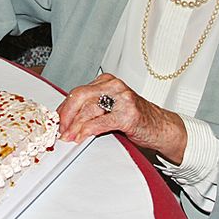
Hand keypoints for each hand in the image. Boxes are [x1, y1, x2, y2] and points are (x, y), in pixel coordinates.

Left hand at [57, 73, 186, 161]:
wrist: (161, 127)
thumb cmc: (135, 118)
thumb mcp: (110, 108)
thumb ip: (90, 109)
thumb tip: (66, 120)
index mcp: (106, 81)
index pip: (77, 92)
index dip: (63, 108)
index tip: (56, 122)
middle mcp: (114, 86)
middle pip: (79, 97)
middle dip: (65, 115)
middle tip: (59, 130)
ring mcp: (122, 99)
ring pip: (88, 110)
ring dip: (74, 127)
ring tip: (68, 137)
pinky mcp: (128, 114)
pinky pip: (101, 122)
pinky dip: (87, 131)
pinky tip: (81, 137)